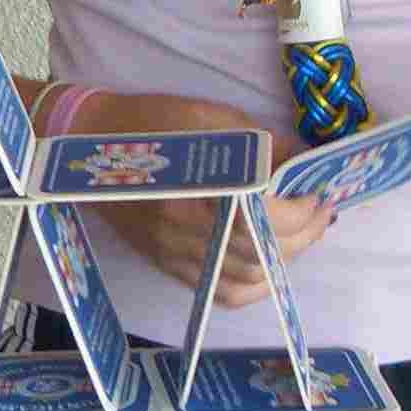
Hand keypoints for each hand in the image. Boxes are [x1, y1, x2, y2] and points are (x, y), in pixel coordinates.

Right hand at [70, 90, 332, 306]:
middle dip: (303, 235)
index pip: (265, 218)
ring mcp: (175, 254)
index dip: (302, 211)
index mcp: (198, 188)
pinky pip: (219, 292)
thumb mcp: (212, 118)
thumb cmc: (153, 122)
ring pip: (245, 280)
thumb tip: (305, 165)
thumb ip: (263, 145)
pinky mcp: (167, 265)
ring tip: (301, 235)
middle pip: (261, 252)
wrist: (90, 145)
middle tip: (321, 214)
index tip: (320, 195)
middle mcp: (186, 230)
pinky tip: (268, 263)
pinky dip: (253, 285)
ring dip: (283, 262)